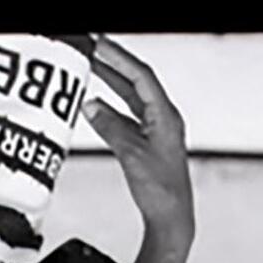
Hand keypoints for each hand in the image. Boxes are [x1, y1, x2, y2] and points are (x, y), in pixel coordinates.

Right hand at [84, 37, 194, 253]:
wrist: (171, 218)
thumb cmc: (161, 191)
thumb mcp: (131, 155)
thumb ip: (111, 128)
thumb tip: (92, 106)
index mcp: (166, 116)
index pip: (140, 76)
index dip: (118, 57)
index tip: (99, 44)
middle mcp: (163, 119)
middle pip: (136, 82)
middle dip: (113, 64)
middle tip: (92, 49)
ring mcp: (156, 131)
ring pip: (131, 99)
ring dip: (111, 84)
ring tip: (91, 68)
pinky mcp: (148, 144)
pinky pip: (127, 118)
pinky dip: (110, 110)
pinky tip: (96, 106)